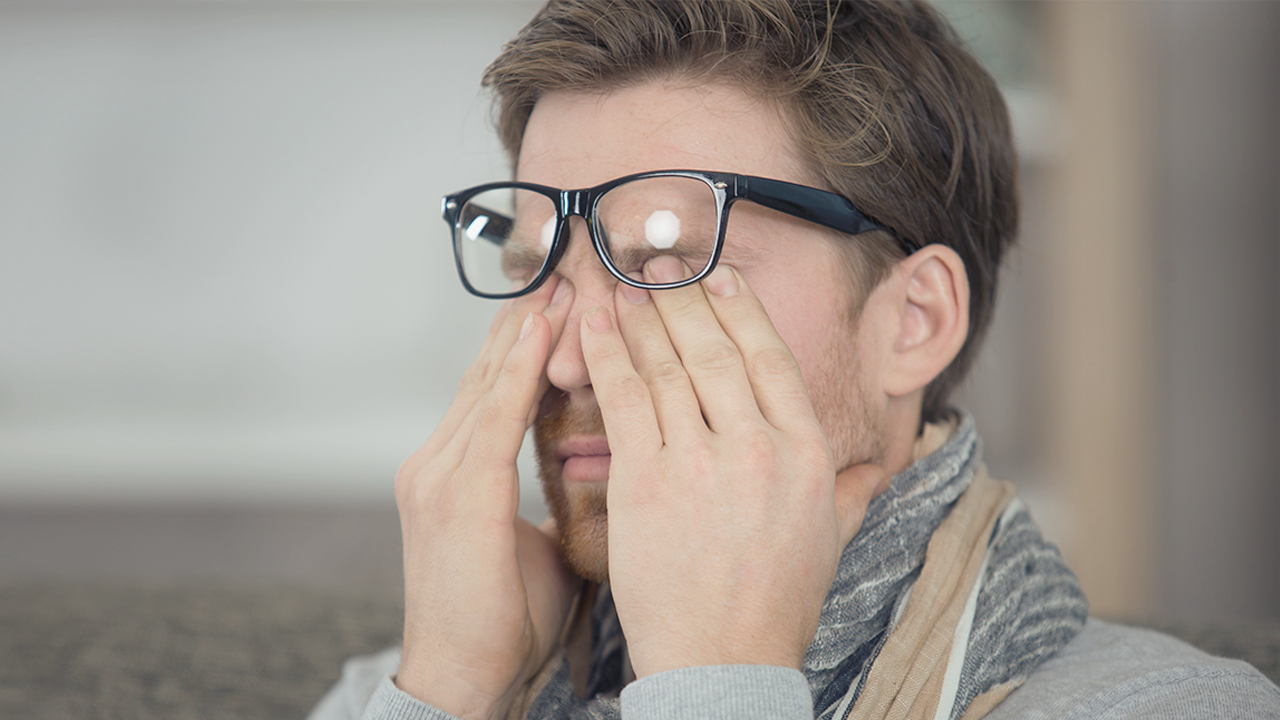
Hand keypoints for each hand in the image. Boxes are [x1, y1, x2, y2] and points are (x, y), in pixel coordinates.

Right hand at [394, 277, 580, 719]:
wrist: (460, 680)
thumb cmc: (503, 622)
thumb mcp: (530, 544)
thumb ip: (549, 499)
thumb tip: (598, 474)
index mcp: (453, 473)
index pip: (495, 390)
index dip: (526, 343)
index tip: (562, 301)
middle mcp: (437, 460)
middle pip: (490, 371)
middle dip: (529, 318)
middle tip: (566, 265)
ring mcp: (439, 472)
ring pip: (491, 379)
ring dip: (530, 326)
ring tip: (563, 275)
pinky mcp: (456, 492)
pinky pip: (495, 414)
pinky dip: (520, 367)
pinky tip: (545, 328)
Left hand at [580, 258, 885, 676]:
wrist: (723, 660)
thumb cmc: (774, 604)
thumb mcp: (830, 540)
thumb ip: (852, 491)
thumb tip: (881, 466)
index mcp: (804, 453)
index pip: (770, 359)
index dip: (740, 311)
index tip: (718, 278)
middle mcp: (756, 447)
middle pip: (714, 350)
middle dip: (683, 299)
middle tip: (660, 264)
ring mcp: (699, 461)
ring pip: (666, 366)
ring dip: (641, 317)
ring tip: (624, 284)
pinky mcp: (645, 480)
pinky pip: (622, 399)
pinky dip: (606, 355)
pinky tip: (595, 325)